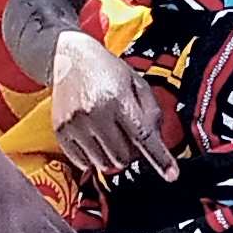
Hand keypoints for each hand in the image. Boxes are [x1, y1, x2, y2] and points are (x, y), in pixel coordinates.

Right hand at [49, 30, 176, 189]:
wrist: (69, 57)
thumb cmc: (107, 70)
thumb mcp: (137, 83)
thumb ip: (151, 113)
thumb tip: (157, 144)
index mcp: (117, 98)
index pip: (143, 136)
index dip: (159, 158)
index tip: (171, 175)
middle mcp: (94, 113)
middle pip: (124, 157)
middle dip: (132, 153)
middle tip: (128, 135)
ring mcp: (75, 124)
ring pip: (105, 164)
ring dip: (113, 157)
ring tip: (110, 134)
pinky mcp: (61, 132)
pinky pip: (83, 163)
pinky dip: (94, 158)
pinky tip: (95, 139)